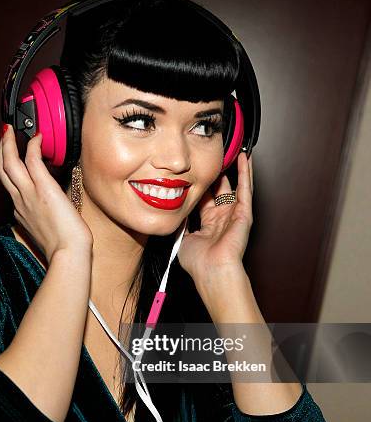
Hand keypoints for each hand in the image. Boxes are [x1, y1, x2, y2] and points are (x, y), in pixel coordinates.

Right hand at [0, 125, 92, 263]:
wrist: (69, 253)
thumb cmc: (65, 246)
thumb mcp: (49, 231)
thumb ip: (46, 218)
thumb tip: (56, 209)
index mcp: (21, 212)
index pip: (10, 187)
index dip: (9, 171)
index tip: (13, 160)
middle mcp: (20, 201)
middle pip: (1, 171)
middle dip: (0, 152)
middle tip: (3, 137)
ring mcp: (29, 194)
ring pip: (8, 163)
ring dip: (7, 144)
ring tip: (9, 130)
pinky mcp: (43, 188)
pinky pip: (32, 160)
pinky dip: (32, 145)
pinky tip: (37, 137)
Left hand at [177, 151, 253, 281]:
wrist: (212, 271)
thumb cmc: (199, 263)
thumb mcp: (184, 239)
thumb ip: (182, 224)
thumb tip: (176, 211)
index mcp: (209, 224)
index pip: (205, 198)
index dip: (201, 184)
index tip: (195, 170)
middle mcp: (223, 218)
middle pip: (220, 189)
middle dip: (217, 173)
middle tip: (213, 155)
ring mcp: (235, 215)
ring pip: (236, 186)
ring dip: (235, 168)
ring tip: (235, 150)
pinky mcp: (244, 214)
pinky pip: (245, 189)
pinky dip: (246, 172)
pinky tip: (245, 158)